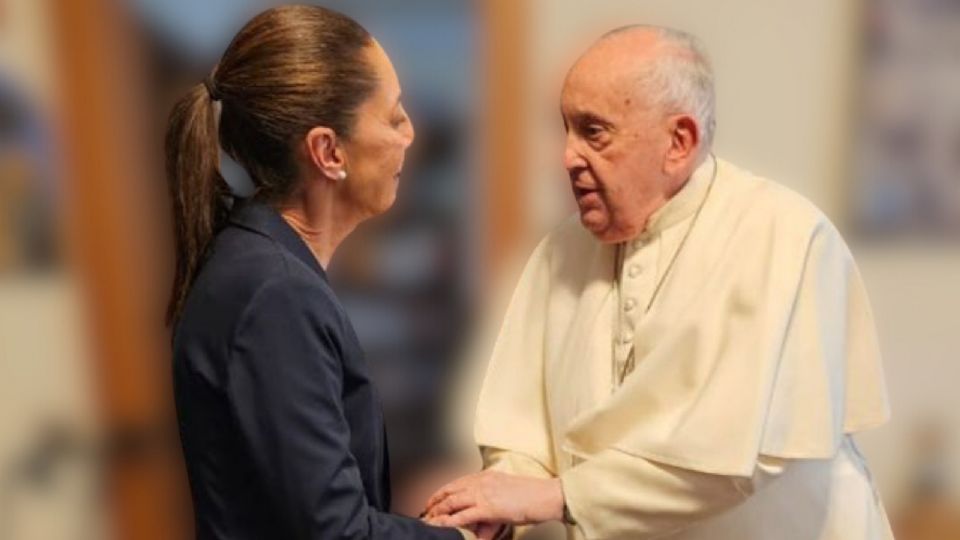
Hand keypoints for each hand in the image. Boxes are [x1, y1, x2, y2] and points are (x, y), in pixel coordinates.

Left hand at [423, 470, 563, 528]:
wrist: (545, 496)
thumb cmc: (532, 496)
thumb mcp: (507, 494)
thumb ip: (491, 504)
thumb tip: (482, 519)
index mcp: (487, 475)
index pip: (458, 481)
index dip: (443, 490)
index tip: (434, 498)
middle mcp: (482, 481)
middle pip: (450, 490)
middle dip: (435, 501)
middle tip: (425, 510)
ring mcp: (484, 493)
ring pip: (452, 502)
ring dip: (437, 511)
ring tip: (428, 519)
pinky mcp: (488, 507)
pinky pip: (462, 515)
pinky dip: (448, 521)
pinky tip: (440, 525)